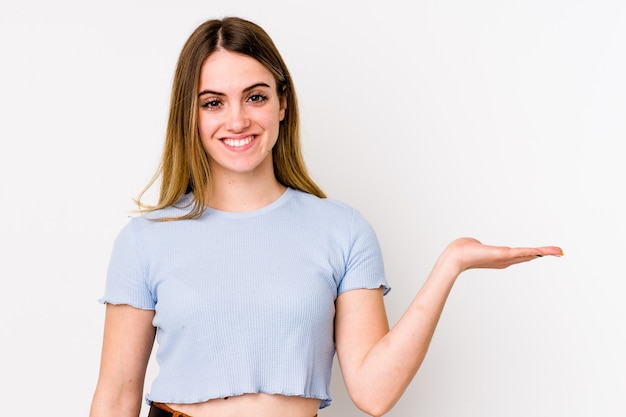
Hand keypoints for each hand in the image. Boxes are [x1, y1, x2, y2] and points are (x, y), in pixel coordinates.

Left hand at [443, 237, 562, 273]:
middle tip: (560, 252)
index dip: (535, 254)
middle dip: (545, 253)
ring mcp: (505, 258)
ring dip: (544, 252)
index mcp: (501, 258)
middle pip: (530, 256)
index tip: (545, 253)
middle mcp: (506, 260)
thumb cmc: (463, 251)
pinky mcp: (503, 255)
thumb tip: (476, 244)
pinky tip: (542, 251)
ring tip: (558, 251)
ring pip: (529, 254)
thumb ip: (478, 246)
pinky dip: (533, 252)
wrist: (456, 256)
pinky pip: (521, 252)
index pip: (522, 255)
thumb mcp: (475, 246)